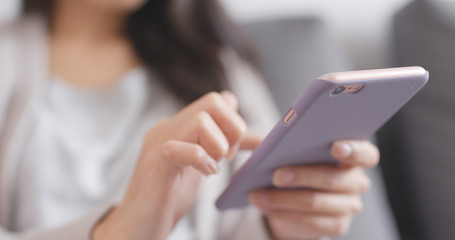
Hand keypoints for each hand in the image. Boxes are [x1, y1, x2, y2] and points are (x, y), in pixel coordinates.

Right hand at [92, 91, 254, 239]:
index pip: (216, 101)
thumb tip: (244, 125)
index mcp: (178, 126)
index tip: (233, 151)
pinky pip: (179, 149)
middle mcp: (167, 128)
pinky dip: (201, 160)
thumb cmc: (167, 197)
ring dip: (218, 146)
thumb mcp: (200, 165)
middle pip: (213, 102)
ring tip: (212, 168)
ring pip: (200, 120)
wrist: (135, 227)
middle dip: (232, 130)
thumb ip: (217, 143)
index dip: (234, 123)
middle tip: (226, 157)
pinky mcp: (155, 167)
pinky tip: (205, 174)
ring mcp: (158, 145)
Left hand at [249, 140, 379, 238]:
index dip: (354, 150)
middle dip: (302, 176)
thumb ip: (292, 142)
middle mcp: (356, 181)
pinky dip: (284, 213)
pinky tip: (266, 207)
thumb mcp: (295, 150)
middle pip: (333, 178)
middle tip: (276, 175)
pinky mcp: (337, 226)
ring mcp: (349, 206)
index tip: (335, 147)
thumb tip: (269, 143)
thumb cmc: (297, 164)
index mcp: (354, 156)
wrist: (296, 200)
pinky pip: (311, 222)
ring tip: (257, 195)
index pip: (366, 154)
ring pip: (317, 202)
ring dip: (283, 199)